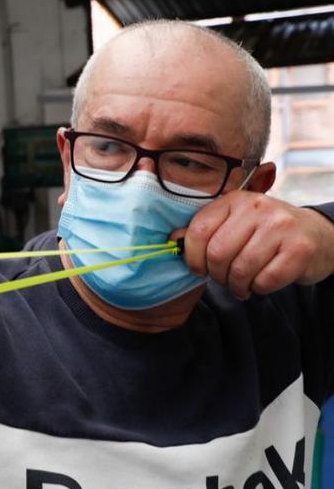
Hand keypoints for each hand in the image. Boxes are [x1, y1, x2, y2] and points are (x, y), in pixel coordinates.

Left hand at [181, 192, 333, 298]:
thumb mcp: (235, 223)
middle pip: (218, 253)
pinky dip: (259, 289)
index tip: (199, 268)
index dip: (193, 257)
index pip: (199, 230)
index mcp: (235, 200)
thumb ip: (206, 230)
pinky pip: (265, 280)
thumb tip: (172, 241)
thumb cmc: (266, 233)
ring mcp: (281, 226)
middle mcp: (258, 208)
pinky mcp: (300, 248)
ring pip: (241, 269)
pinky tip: (262, 283)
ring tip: (242, 285)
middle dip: (217, 275)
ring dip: (237, 286)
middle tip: (225, 279)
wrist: (317, 234)